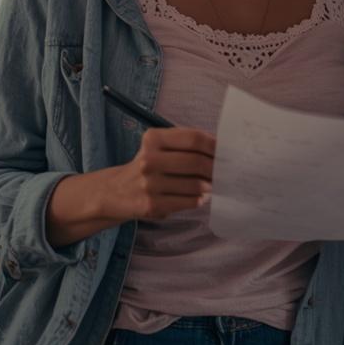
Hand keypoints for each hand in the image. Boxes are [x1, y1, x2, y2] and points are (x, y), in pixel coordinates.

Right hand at [101, 127, 216, 221]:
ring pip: (196, 185)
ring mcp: (150, 185)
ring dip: (210, 186)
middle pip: (197, 162)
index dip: (215, 145)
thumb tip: (222, 151)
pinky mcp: (153, 205)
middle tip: (226, 172)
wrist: (115, 192)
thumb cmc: (147, 166)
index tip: (227, 151)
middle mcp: (149, 160)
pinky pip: (189, 202)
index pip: (193, 139)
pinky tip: (199, 196)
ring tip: (212, 185)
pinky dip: (200, 199)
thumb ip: (185, 145)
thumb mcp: (158, 147)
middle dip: (217, 168)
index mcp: (153, 139)